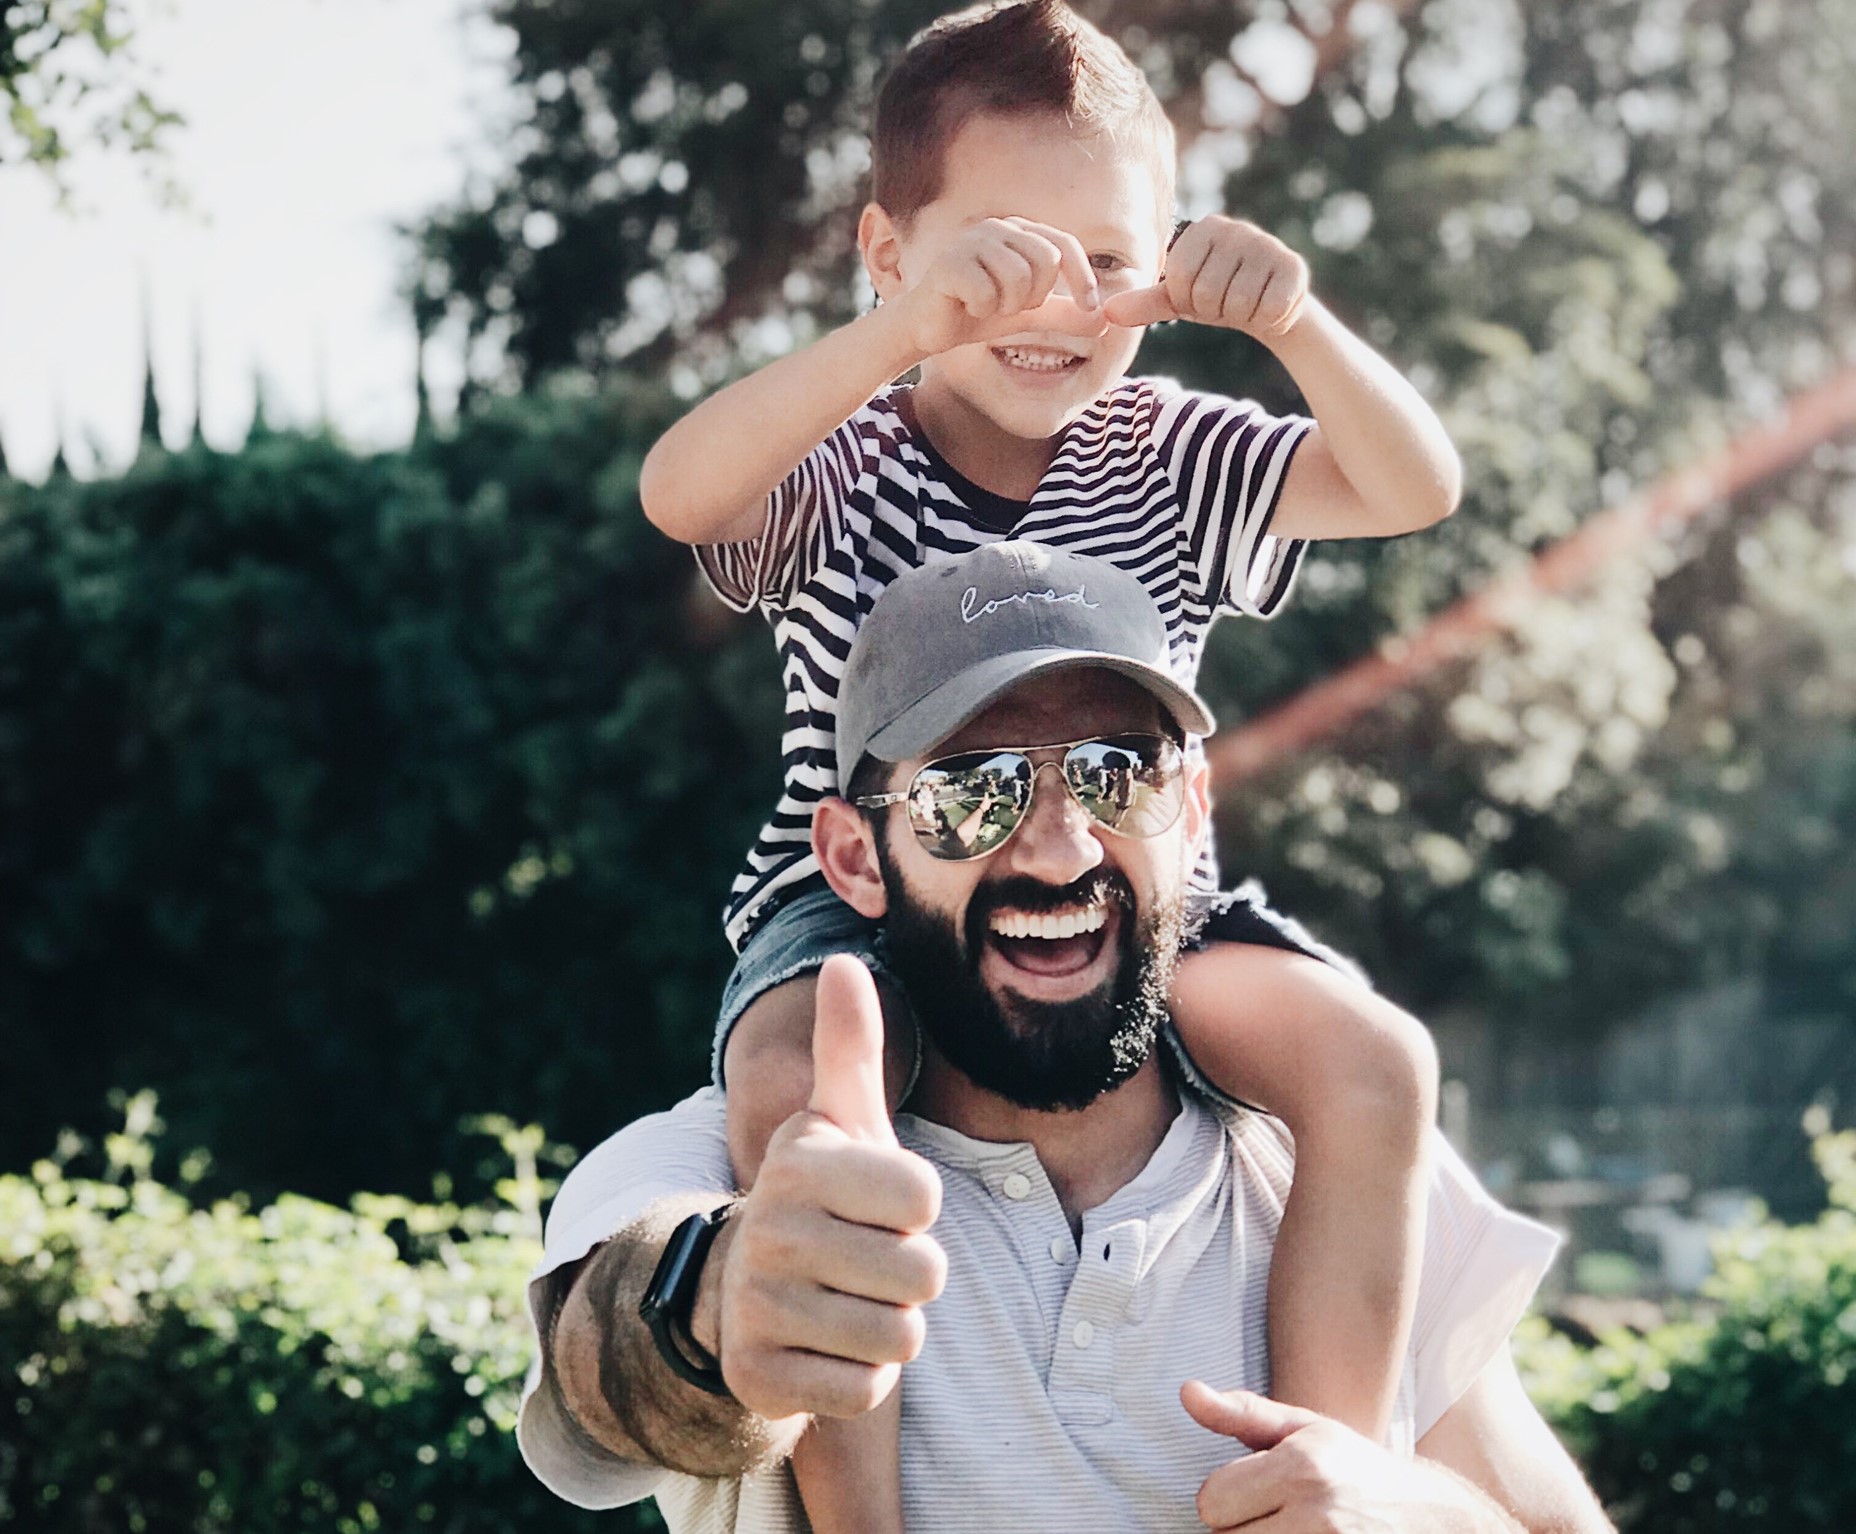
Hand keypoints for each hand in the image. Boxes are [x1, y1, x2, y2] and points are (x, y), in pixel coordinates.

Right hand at [719, 956, 946, 1420]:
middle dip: (911, 1276)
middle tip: (866, 1261)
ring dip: (890, 1328)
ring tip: (848, 1301)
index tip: (878, 1205)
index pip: (924, 1197)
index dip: (917, 1209)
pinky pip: (867, 1391)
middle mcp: (770, 1230)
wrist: (748, 1290)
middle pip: (923, 1274)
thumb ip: (851, 1045)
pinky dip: (861, 1377)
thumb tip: (844, 959)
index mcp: (800, 1162)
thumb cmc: (825, 1198)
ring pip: (900, 1337)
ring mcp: (758, 1306)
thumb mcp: (840, 1121)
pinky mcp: (759, 1377)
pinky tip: (826, 1347)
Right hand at [892, 216, 1109, 357]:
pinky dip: (981, 310)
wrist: (925, 327)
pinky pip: (987, 292)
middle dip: (1035, 297)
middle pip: (1046, 261)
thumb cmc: (976, 314)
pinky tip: (965, 306)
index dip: (1084, 278)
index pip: (1065, 245)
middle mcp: (997, 227)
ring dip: (1006, 306)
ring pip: (1018, 278)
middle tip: (1009, 307)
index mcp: (1018, 232)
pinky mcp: (949, 262)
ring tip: (986, 306)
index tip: (1090, 309)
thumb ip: (1063, 315)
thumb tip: (1104, 322)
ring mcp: (971, 240)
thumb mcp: (1028, 315)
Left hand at [1103, 216, 1309, 338]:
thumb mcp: (1178, 299)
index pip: (1178, 279)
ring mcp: (1267, 244)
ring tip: (1247, 302)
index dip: (1187, 301)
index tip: (1199, 296)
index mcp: (1202, 229)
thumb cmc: (1217, 297)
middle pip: (1206, 293)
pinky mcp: (1294, 266)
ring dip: (1240, 316)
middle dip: (1213, 310)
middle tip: (1226, 301)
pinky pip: (1268, 309)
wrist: (1270, 306)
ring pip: (1237, 305)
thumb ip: (1143, 303)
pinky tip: (1268, 304)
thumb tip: (1106, 312)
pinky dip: (1266, 319)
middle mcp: (1236, 229)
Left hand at [1183, 1382, 1512, 1531]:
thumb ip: (1242, 1414)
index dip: (1226, 1500)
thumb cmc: (1358, 1470)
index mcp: (1302, 1466)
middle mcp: (1318, 1515)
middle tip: (1280, 1518)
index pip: (1211, 1501)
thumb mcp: (1306, 1430)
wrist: (1438, 1521)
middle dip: (1242, 1531)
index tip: (1256, 1494)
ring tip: (1291, 1532)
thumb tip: (1186, 1392)